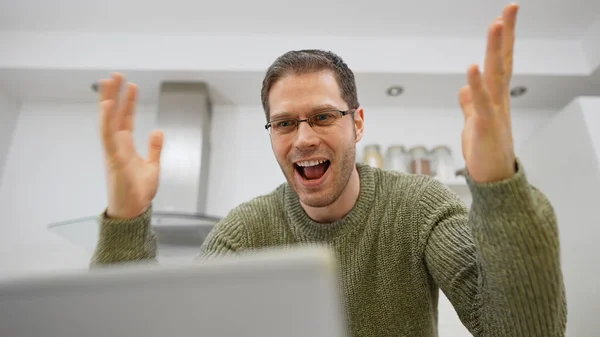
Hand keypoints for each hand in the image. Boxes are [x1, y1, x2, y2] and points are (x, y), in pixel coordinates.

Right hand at [99, 73, 163, 218]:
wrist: (134, 211)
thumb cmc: (139, 192)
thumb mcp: (152, 166)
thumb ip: (154, 148)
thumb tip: (158, 131)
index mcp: (125, 146)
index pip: (126, 118)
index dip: (129, 101)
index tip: (131, 85)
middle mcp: (116, 146)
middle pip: (114, 115)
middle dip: (115, 94)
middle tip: (116, 74)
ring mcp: (112, 151)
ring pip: (108, 120)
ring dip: (108, 100)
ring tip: (109, 81)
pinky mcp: (112, 159)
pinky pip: (107, 136)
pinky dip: (106, 120)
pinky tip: (108, 105)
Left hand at [459, 3, 518, 182]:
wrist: (493, 180)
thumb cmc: (485, 152)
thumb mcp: (474, 123)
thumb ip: (470, 104)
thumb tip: (464, 88)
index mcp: (496, 98)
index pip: (501, 63)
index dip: (503, 40)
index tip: (505, 16)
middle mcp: (499, 100)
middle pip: (503, 61)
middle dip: (505, 35)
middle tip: (510, 8)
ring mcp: (494, 112)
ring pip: (496, 75)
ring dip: (496, 50)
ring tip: (496, 24)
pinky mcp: (485, 125)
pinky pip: (481, 101)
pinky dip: (476, 84)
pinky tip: (473, 67)